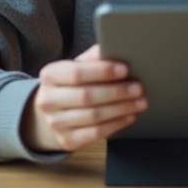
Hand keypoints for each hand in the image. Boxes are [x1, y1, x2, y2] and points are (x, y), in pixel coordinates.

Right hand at [21, 44, 146, 151]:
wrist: (50, 114)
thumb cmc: (69, 86)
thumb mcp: (75, 67)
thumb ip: (92, 58)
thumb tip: (113, 47)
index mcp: (50, 75)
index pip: (77, 73)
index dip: (103, 71)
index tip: (125, 70)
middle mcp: (48, 100)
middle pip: (87, 96)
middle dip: (117, 92)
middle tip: (138, 88)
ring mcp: (55, 123)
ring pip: (94, 116)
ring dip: (121, 109)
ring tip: (139, 102)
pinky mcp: (67, 140)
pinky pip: (96, 133)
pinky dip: (116, 124)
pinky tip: (129, 116)